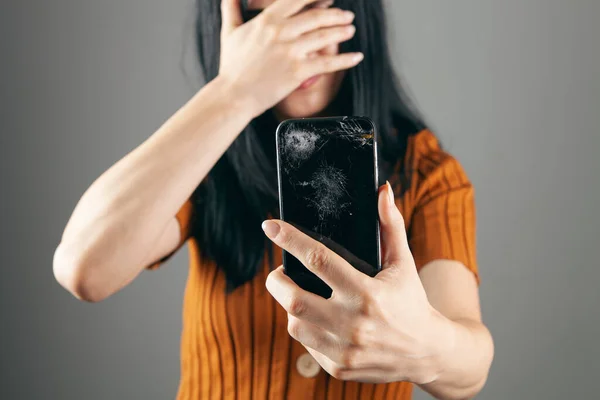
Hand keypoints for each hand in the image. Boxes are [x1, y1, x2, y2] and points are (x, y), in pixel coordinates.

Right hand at [218, 0, 362, 117]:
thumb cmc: (232, 67)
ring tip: (351, 30)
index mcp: (267, 20)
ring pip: (324, 36)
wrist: (234, 96)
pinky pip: (327, 63)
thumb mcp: (230, 32)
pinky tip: (356, 57)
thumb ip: (232, 9)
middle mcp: (281, 32)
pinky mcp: (298, 71)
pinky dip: (345, 60)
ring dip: (342, 31)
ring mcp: (291, 51)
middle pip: (316, 16)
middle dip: (336, 14)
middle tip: (346, 15)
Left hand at [262, 182, 454, 383]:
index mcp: (367, 293)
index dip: (290, 239)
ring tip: (298, 293)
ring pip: (294, 323)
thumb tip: (381, 190)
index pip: (318, 259)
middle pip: (293, 297)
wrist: (427, 352)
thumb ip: (390, 226)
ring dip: (289, 305)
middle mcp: (353, 323)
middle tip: (279, 271)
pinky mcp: (339, 368)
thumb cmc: (412, 301)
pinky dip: (304, 327)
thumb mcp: (403, 263)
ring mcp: (344, 349)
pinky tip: (314, 318)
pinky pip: (306, 345)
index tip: (271, 226)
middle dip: (277, 280)